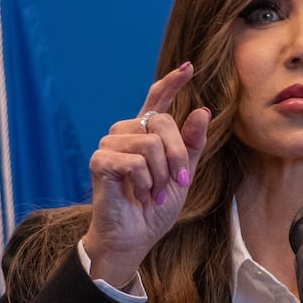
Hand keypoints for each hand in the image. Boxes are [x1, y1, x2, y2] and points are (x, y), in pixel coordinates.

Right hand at [84, 62, 211, 285]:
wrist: (136, 235)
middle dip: (178, 155)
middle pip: (162, 122)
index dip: (172, 83)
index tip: (189, 67)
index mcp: (146, 134)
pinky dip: (145, 182)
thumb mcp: (183, 175)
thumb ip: (191, 144)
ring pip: (150, 143)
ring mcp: (110, 144)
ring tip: (154, 192)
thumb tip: (202, 111)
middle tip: (178, 182)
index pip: (157, 101)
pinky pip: (135, 161)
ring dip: (160, 174)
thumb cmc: (156, 207)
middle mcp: (126, 133)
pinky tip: (139, 194)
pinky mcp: (100, 160)